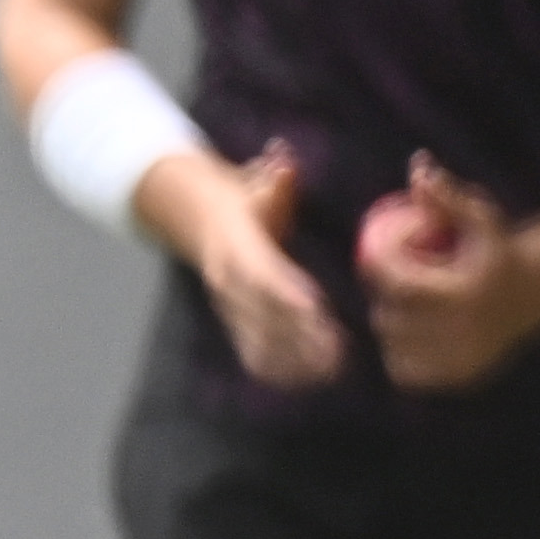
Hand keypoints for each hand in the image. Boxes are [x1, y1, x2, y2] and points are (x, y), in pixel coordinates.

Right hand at [179, 142, 346, 389]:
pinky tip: (311, 380)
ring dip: (294, 360)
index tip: (316, 310)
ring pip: (259, 341)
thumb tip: (284, 158)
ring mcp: (230, 306)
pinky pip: (253, 354)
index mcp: (237, 248)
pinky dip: (280, 370)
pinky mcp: (235, 322)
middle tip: (340, 352)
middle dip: (301, 337)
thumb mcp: (255, 182)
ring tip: (335, 371)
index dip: (287, 295)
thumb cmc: (245, 199)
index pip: (263, 275)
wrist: (199, 219)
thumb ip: (274, 176)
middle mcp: (229, 283)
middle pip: (264, 316)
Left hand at [357, 155, 539, 392]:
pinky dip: (400, 352)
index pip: (396, 283)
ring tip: (400, 306)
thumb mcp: (479, 215)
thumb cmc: (498, 247)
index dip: (378, 266)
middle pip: (389, 316)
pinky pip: (406, 370)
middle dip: (383, 296)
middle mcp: (462, 333)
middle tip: (389, 281)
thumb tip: (418, 165)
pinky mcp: (458, 378)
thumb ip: (447, 195)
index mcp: (464, 296)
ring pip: (393, 344)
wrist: (534, 293)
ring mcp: (460, 360)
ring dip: (389, 324)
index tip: (376, 254)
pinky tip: (410, 333)